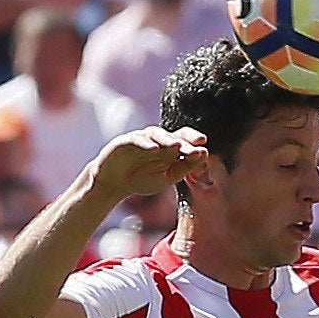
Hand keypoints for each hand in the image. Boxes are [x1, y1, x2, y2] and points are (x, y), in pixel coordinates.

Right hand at [88, 127, 211, 196]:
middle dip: (186, 139)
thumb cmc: (142, 179)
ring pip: (156, 134)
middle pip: (173, 136)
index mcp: (168, 147)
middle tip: (199, 142)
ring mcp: (141, 139)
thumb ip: (184, 168)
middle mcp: (156, 140)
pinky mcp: (125, 142)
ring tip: (177, 146)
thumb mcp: (167, 177)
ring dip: (167, 139)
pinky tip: (154, 149)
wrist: (113, 183)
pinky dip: (145, 143)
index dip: (195, 144)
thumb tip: (204, 155)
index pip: (185, 141)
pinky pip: (136, 140)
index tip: (205, 151)